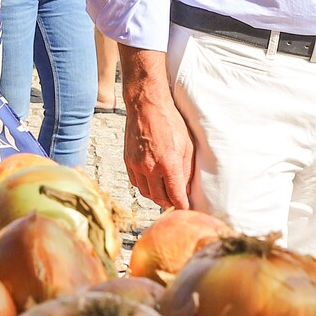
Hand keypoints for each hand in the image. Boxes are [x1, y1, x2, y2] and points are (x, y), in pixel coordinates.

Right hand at [117, 49, 196, 208]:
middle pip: (160, 198)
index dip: (183, 206)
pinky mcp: (128, 161)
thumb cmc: (170, 122)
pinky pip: (136, 183)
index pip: (176, 197)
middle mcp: (151, 168)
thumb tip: (186, 188)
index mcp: (169, 165)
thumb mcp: (187, 145)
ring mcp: (137, 166)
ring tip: (165, 195)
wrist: (146, 106)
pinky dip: (145, 187)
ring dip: (156, 197)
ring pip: (146, 193)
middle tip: (177, 203)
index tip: (187, 209)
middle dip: (170, 203)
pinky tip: (152, 183)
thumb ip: (186, 169)